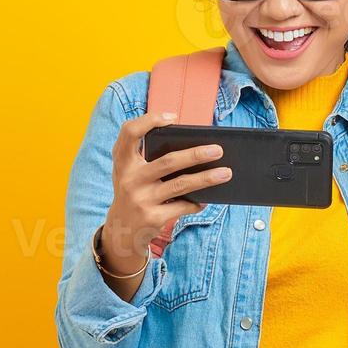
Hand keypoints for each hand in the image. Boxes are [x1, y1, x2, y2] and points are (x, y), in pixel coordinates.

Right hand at [99, 112, 232, 272]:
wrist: (121, 230)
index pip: (129, 132)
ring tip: (226, 173)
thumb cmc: (134, 191)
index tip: (172, 118)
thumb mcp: (130, 172)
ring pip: (181, 184)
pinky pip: (182, 206)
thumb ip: (147, 156)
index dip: (149, 121)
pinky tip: (206, 200)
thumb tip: (193, 149)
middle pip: (168, 161)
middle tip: (218, 150)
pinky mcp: (152, 217)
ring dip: (207, 178)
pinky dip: (196, 203)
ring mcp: (141, 199)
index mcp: (123, 161)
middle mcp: (129, 179)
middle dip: (196, 154)